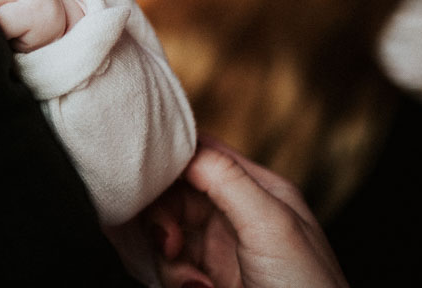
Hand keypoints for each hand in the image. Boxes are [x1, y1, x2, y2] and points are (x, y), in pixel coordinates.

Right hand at [143, 138, 347, 287]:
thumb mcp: (271, 224)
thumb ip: (226, 178)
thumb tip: (180, 147)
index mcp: (259, 188)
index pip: (202, 152)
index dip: (171, 161)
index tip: (151, 181)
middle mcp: (237, 213)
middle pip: (174, 193)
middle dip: (163, 217)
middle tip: (170, 243)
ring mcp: (220, 248)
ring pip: (166, 232)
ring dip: (169, 258)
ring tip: (194, 282)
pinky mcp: (206, 279)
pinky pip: (168, 265)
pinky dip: (173, 278)